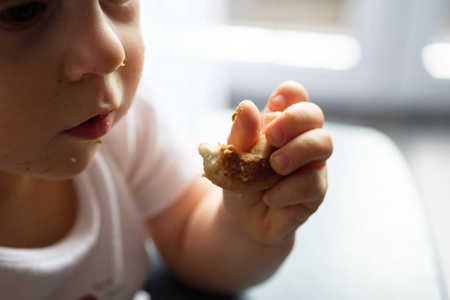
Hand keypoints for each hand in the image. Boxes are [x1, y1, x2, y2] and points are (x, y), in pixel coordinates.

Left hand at [223, 80, 332, 244]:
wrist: (242, 217)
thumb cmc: (239, 179)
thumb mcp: (232, 157)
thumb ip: (241, 134)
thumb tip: (247, 105)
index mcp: (280, 123)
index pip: (295, 95)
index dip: (289, 94)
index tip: (274, 105)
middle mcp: (301, 138)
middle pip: (314, 114)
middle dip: (294, 119)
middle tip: (272, 137)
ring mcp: (312, 163)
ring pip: (323, 144)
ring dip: (298, 151)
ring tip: (274, 166)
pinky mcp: (316, 190)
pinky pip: (314, 183)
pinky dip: (289, 189)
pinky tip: (270, 198)